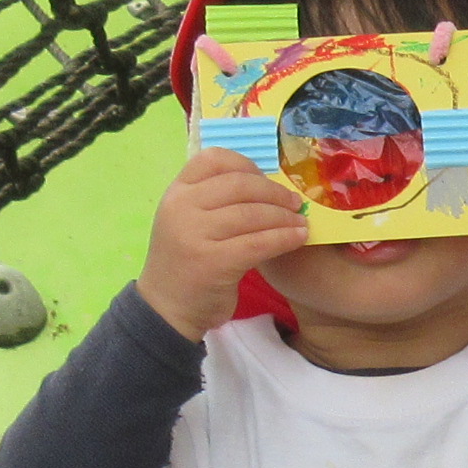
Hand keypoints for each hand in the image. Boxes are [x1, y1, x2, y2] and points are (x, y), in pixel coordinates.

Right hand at [136, 145, 306, 336]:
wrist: (167, 307)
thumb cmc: (186, 261)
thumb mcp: (188, 220)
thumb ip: (213, 199)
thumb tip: (265, 183)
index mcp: (177, 192)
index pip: (213, 159)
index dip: (246, 165)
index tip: (266, 178)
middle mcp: (182, 208)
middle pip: (240, 184)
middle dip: (274, 192)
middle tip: (294, 202)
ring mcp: (195, 234)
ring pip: (252, 214)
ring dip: (284, 216)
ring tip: (300, 221)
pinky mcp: (214, 262)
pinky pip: (259, 242)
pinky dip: (284, 238)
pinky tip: (299, 238)